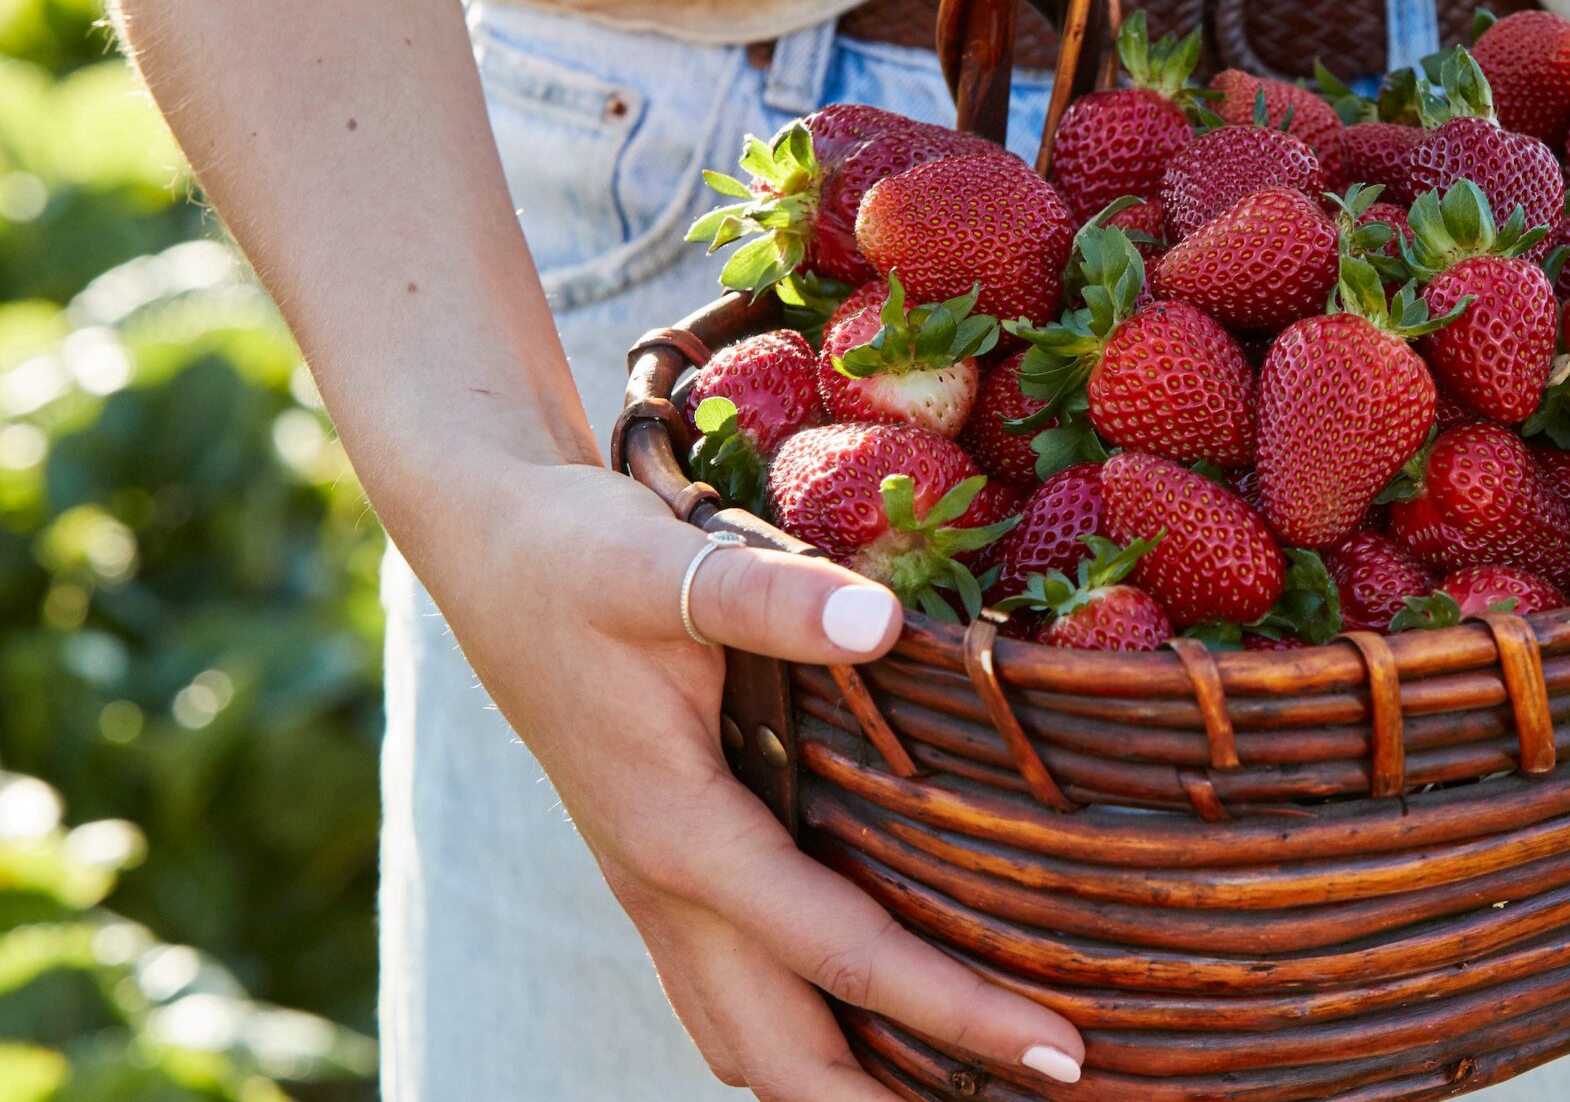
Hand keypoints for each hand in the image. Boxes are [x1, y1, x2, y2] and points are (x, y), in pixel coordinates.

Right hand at [410, 460, 1086, 1099]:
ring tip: (963, 1085)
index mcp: (679, 837)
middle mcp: (666, 889)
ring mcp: (657, 890)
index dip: (958, 1010)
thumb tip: (880, 619)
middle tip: (1042, 1093)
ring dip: (845, 1082)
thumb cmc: (574, 555)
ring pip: (749, 1041)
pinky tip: (882, 1017)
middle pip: (785, 1057)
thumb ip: (769, 600)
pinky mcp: (662, 868)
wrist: (489, 544)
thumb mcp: (668, 565)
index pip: (845, 956)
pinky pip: (735, 994)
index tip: (1059, 1048)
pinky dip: (808, 1029)